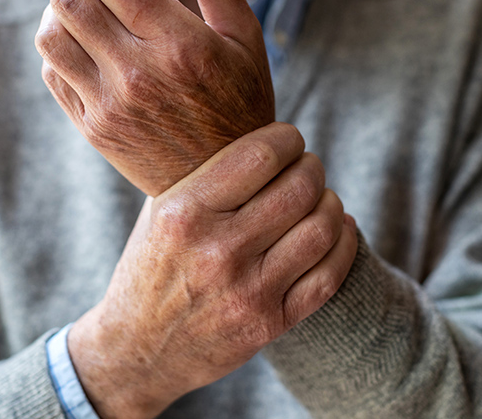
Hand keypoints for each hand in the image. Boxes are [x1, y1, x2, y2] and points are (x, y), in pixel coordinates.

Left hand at [35, 0, 274, 196]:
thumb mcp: (245, 38)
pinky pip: (53, 72)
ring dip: (57, 5)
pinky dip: (57, 44)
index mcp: (181, 47)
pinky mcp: (93, 128)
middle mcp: (139, 76)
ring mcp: (110, 106)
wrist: (223, 184)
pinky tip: (80, 39)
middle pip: (72, 0)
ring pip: (52, 35)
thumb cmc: (240, 101)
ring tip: (78, 0)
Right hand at [67, 123, 357, 418]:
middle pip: (299, 188)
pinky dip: (343, 243)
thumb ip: (204, 174)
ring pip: (322, 228)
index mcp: (183, 213)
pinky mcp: (270, 323)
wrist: (137, 349)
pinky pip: (329, 275)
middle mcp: (217, 251)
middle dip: (312, 167)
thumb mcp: (159, 212)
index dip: (287, 138)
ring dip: (330, 202)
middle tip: (307, 166)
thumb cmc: (151, 267)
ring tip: (320, 197)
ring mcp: (247, 291)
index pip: (259, 155)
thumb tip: (260, 131)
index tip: (288, 139)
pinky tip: (337, 228)